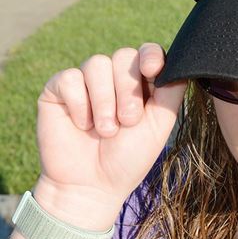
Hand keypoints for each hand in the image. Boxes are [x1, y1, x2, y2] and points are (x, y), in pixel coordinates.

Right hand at [32, 43, 186, 229]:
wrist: (92, 186)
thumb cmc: (128, 158)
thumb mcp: (159, 124)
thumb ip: (171, 91)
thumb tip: (178, 61)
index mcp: (140, 84)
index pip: (148, 52)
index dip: (150, 56)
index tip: (151, 71)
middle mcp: (113, 78)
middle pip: (124, 56)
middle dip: (128, 90)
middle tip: (127, 122)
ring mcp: (86, 82)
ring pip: (97, 63)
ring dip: (104, 100)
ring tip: (105, 130)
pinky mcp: (59, 89)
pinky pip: (70, 78)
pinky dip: (79, 104)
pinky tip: (82, 125)